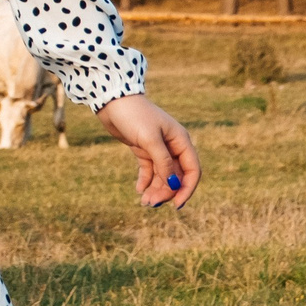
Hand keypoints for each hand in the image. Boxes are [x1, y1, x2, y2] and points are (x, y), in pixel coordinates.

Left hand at [96, 93, 200, 207]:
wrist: (112, 100)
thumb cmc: (134, 116)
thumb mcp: (150, 140)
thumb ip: (163, 162)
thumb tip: (173, 184)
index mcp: (181, 141)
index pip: (192, 170)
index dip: (187, 189)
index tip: (176, 205)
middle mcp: (172, 146)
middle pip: (176, 175)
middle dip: (166, 191)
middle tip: (150, 203)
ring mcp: (158, 148)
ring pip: (162, 175)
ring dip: (155, 189)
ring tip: (144, 201)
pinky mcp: (143, 149)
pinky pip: (149, 169)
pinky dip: (146, 181)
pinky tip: (139, 190)